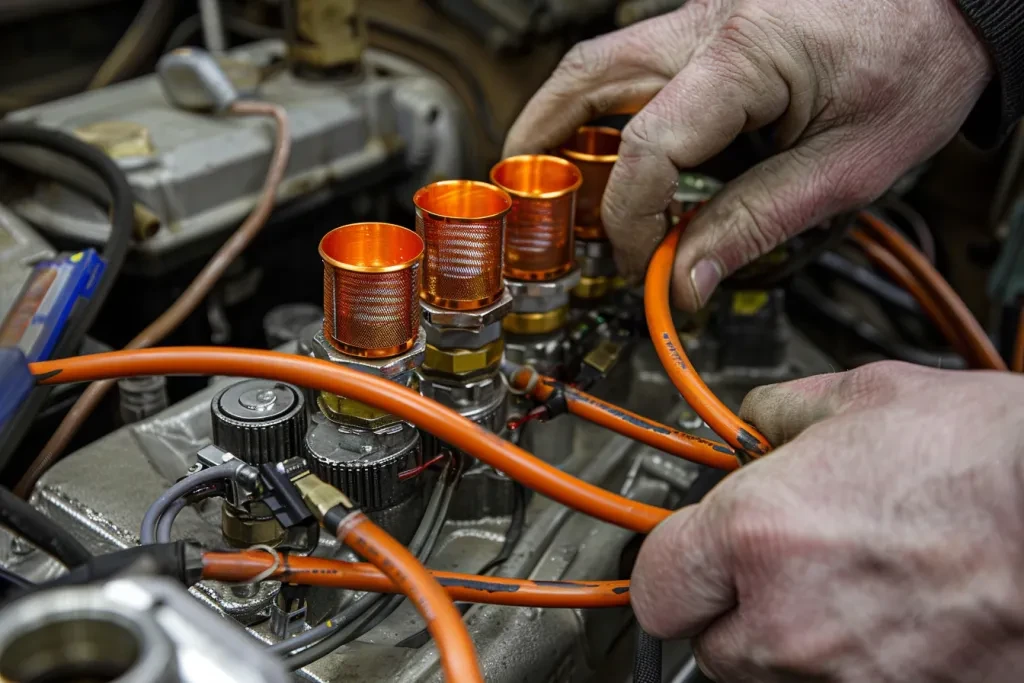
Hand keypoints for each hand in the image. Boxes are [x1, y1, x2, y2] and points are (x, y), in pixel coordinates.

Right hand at [504, 1, 990, 309]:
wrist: (955, 5)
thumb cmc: (917, 65)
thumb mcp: (845, 169)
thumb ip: (755, 224)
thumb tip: (686, 280)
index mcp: (745, 57)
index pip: (646, 147)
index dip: (628, 219)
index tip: (639, 263)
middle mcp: (710, 24)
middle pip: (585, 78)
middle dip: (541, 144)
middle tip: (525, 201)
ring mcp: (706, 18)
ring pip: (599, 64)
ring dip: (564, 123)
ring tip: (555, 183)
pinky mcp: (714, 26)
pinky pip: (636, 65)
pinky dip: (606, 111)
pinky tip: (611, 153)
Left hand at [631, 362, 1023, 680]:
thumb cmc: (994, 461)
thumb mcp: (869, 396)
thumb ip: (782, 413)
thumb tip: (754, 423)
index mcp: (761, 531)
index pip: (655, 580)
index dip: (672, 560)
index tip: (688, 550)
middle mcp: (789, 619)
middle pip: (705, 640)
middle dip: (728, 603)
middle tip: (775, 563)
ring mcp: (846, 679)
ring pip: (767, 674)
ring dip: (787, 638)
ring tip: (848, 584)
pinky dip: (847, 663)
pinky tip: (888, 614)